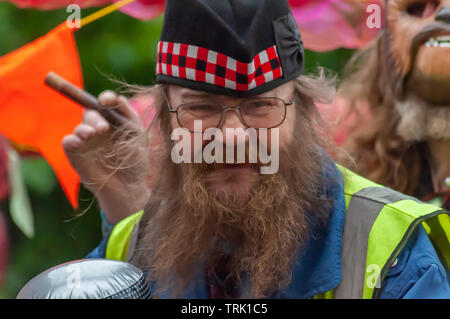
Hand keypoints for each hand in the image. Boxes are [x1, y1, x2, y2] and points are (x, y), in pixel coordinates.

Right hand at [63, 90, 149, 223]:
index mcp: (114, 122)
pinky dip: (72, 139)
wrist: (129, 187)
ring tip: (92, 134)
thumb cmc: (135, 162)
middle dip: (96, 118)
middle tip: (103, 128)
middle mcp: (98, 129)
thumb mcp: (137, 135)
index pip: (107, 104)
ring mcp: (86, 141)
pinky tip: (79, 140)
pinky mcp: (76, 155)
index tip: (106, 100)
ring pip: (80, 126)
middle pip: (91, 113)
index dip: (106, 98)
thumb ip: (129, 115)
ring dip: (85, 127)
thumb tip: (118, 99)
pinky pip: (68, 142)